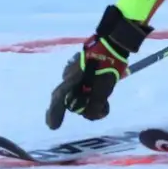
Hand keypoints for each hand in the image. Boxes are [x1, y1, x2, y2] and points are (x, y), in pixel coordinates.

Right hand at [46, 5, 151, 128]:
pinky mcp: (81, 67)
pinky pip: (83, 84)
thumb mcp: (104, 88)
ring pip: (78, 92)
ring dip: (91, 99)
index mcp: (71, 80)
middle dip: (85, 107)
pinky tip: (103, 89)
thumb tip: (92, 114)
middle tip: (103, 108)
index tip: (53, 126)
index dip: (55, 114)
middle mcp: (68, 76)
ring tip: (107, 98)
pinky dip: (91, 91)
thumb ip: (96, 104)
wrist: (114, 41)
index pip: (58, 100)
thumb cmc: (107, 64)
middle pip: (71, 99)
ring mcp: (74, 71)